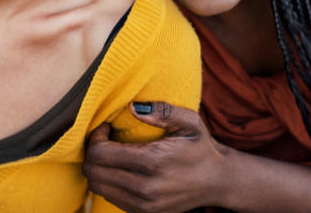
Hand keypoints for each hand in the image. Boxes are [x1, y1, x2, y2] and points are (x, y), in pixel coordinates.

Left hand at [83, 102, 227, 212]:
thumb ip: (162, 111)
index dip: (95, 137)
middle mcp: (146, 188)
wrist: (218, 182)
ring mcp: (144, 205)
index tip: (106, 127)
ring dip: (97, 168)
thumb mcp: (189, 122)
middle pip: (94, 172)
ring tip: (110, 153)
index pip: (101, 154)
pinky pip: (110, 198)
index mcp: (154, 162)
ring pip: (98, 187)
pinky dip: (108, 182)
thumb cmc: (201, 147)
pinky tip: (120, 168)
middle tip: (104, 139)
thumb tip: (133, 107)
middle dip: (92, 152)